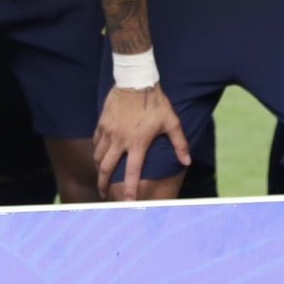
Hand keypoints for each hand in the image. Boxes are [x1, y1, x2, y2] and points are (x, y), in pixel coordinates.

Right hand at [93, 84, 189, 199]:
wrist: (136, 80)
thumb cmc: (156, 102)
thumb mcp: (171, 122)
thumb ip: (179, 144)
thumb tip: (187, 162)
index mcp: (138, 143)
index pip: (132, 172)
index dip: (130, 190)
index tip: (128, 203)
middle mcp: (120, 140)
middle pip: (106, 169)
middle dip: (104, 185)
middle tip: (104, 195)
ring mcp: (109, 131)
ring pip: (98, 156)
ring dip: (99, 169)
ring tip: (101, 176)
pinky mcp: (102, 123)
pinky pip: (96, 142)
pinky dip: (97, 151)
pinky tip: (99, 155)